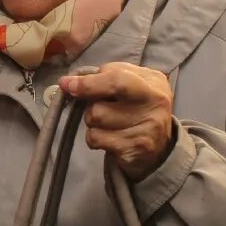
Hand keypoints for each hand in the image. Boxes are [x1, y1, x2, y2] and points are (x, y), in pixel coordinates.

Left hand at [59, 62, 175, 181]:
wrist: (159, 146)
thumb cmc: (136, 107)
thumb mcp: (129, 82)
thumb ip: (103, 76)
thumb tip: (69, 82)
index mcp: (153, 82)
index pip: (116, 80)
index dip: (88, 83)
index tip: (67, 85)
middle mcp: (155, 105)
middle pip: (99, 107)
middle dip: (90, 107)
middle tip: (99, 107)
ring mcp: (147, 130)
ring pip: (95, 123)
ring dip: (93, 123)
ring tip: (110, 123)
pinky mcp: (135, 150)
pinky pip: (97, 140)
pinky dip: (96, 138)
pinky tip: (111, 138)